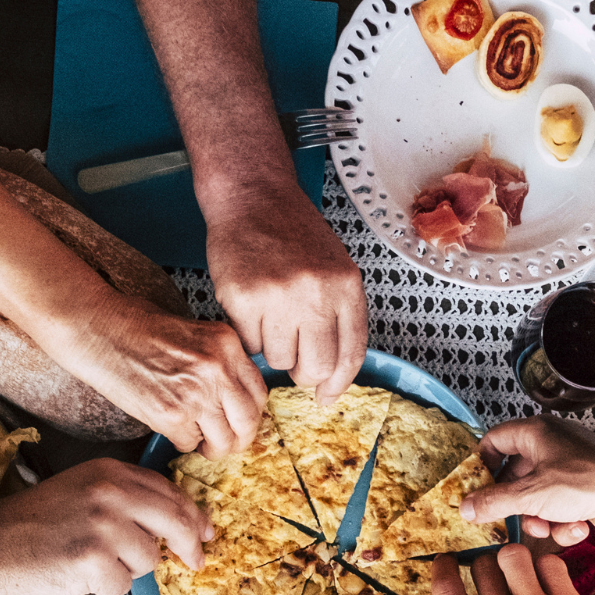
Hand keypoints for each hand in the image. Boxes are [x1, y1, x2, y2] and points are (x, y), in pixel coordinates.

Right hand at [0, 457, 214, 594]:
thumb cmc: (33, 524)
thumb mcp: (82, 492)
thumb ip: (127, 499)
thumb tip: (180, 523)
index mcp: (110, 472)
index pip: (170, 492)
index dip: (193, 515)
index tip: (205, 531)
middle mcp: (111, 492)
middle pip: (176, 521)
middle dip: (190, 545)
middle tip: (195, 560)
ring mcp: (104, 525)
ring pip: (150, 559)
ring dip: (127, 569)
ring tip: (90, 560)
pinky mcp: (94, 560)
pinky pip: (124, 585)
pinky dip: (104, 588)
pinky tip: (77, 574)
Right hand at [85, 303, 267, 459]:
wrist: (100, 331)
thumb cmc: (139, 328)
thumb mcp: (196, 333)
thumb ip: (222, 361)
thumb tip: (238, 398)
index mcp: (227, 344)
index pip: (259, 392)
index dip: (252, 414)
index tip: (242, 421)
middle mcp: (217, 368)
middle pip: (248, 421)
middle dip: (240, 439)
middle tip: (227, 442)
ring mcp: (195, 393)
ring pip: (224, 440)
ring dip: (214, 448)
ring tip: (202, 444)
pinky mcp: (170, 415)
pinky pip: (189, 443)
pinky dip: (183, 442)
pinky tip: (174, 429)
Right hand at [205, 179, 367, 402]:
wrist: (254, 197)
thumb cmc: (292, 234)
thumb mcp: (334, 269)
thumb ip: (339, 316)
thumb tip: (332, 376)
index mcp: (346, 287)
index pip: (350, 354)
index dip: (338, 383)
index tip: (327, 397)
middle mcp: (317, 293)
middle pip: (315, 367)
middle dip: (303, 372)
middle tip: (292, 356)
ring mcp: (279, 296)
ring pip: (278, 360)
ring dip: (272, 348)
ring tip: (270, 316)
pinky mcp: (244, 298)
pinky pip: (249, 344)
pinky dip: (248, 335)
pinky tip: (251, 307)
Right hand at [431, 547, 594, 594]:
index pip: (445, 587)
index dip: (443, 567)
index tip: (447, 562)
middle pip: (481, 564)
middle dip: (485, 567)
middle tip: (495, 578)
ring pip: (513, 554)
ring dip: (513, 561)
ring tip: (521, 574)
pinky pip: (550, 564)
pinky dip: (546, 568)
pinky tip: (547, 583)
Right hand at [460, 417, 594, 546]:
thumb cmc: (587, 481)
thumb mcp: (529, 495)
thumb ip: (493, 502)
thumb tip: (466, 508)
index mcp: (534, 434)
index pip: (494, 440)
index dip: (481, 463)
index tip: (474, 488)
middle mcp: (550, 447)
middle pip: (514, 478)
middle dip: (514, 505)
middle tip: (505, 521)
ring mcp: (567, 469)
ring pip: (536, 499)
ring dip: (540, 520)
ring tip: (548, 527)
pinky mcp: (582, 491)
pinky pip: (559, 509)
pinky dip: (564, 523)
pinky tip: (576, 526)